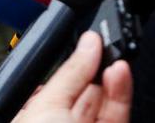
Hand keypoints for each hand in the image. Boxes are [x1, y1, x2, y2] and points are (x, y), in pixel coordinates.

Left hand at [14, 32, 132, 122]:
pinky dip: (121, 90)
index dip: (73, 60)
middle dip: (96, 63)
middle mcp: (60, 122)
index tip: (88, 39)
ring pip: (103, 98)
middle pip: (84, 87)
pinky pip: (118, 110)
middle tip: (106, 40)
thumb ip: (70, 73)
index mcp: (32, 115)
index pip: (57, 81)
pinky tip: (120, 71)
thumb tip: (90, 42)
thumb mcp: (45, 104)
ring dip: (111, 74)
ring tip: (117, 53)